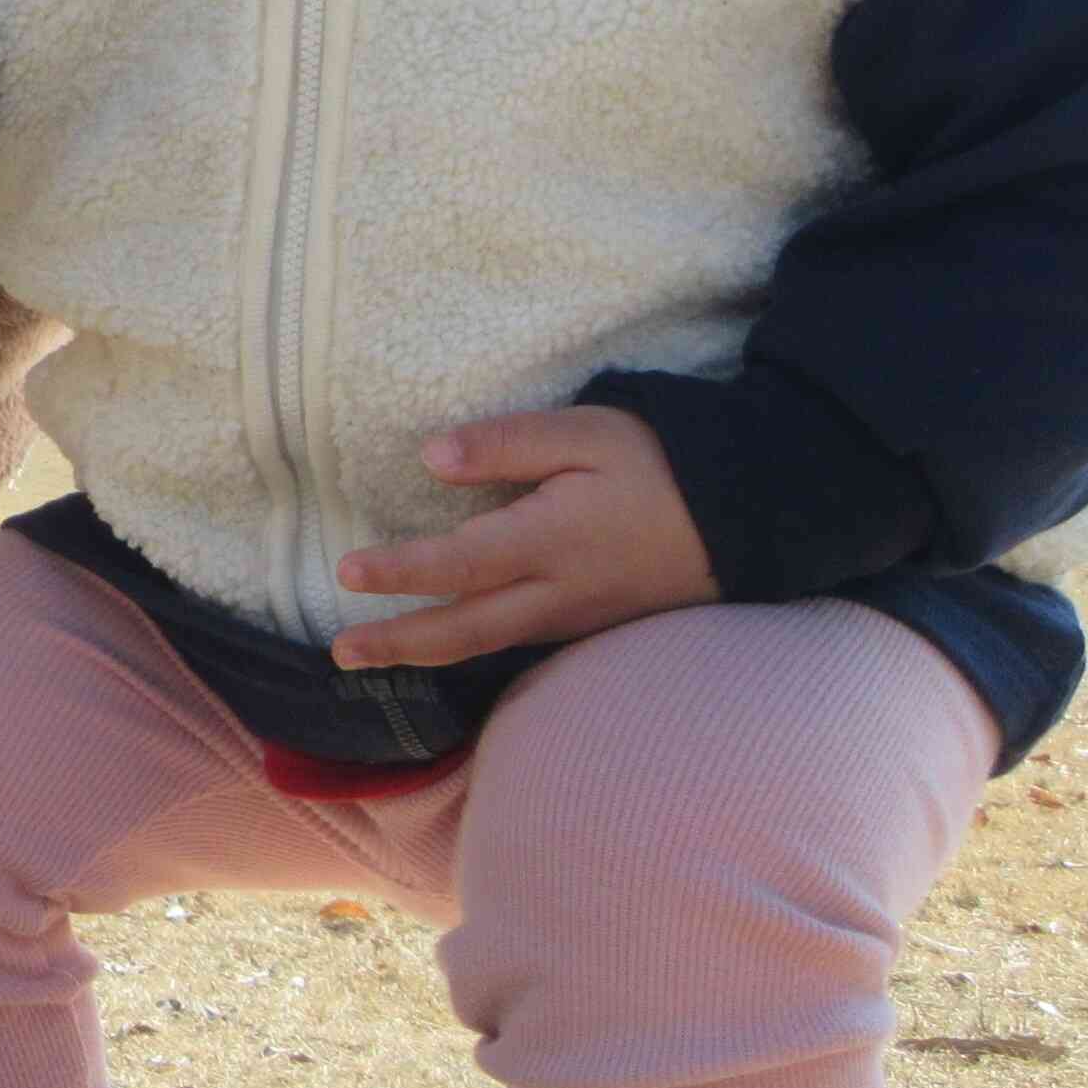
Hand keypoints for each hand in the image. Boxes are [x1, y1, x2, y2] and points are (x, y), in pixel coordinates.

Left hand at [330, 406, 715, 670]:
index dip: (400, 572)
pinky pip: (516, 644)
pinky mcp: (586, 625)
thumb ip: (508, 445)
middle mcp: (555, 593)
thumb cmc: (663, 466)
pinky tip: (442, 644)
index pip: (460, 565)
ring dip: (425, 650)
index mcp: (551, 541)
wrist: (748, 522)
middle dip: (398, 643)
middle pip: (464, 629)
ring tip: (370, 654)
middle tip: (339, 653)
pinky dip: (468, 649)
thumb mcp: (588, 434)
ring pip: (486, 644)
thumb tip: (431, 458)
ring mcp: (572, 618)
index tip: (347, 573)